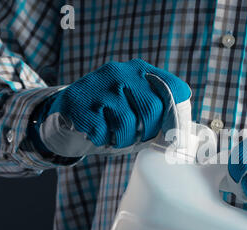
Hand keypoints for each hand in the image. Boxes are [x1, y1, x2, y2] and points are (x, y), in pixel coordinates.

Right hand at [33, 59, 190, 156]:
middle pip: (152, 108)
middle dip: (148, 131)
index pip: (174, 88)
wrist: (65, 118)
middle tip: (135, 136)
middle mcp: (120, 72)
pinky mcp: (78, 103)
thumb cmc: (109, 120)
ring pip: (127, 122)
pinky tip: (95, 133)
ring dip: (123, 139)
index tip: (174, 135)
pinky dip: (102, 140)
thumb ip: (158, 116)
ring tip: (113, 135)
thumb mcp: (136, 111)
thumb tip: (182, 136)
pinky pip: (102, 131)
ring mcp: (98, 85)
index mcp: (140, 71)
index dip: (177, 115)